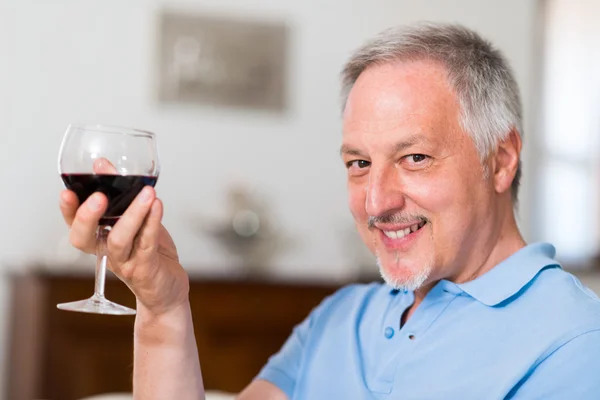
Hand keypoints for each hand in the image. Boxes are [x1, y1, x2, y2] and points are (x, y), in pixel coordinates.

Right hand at [59, 159, 188, 314]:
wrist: (168, 289)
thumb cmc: (150, 252)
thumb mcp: (134, 219)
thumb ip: (119, 193)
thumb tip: (102, 164)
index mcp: (99, 239)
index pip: (75, 225)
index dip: (68, 211)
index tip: (67, 191)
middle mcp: (107, 252)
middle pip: (85, 239)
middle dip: (88, 216)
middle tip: (99, 196)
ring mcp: (126, 262)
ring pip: (120, 239)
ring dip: (132, 214)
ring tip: (146, 193)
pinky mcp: (146, 268)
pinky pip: (146, 244)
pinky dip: (152, 223)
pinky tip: (157, 205)